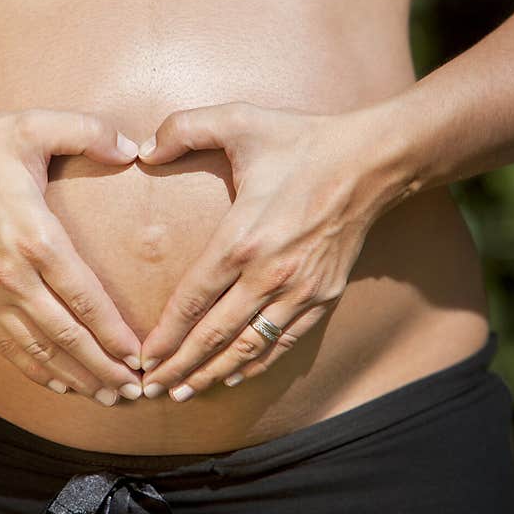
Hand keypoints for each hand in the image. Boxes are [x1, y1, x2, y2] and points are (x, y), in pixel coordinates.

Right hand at [0, 109, 143, 405]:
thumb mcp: (32, 125)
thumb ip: (87, 131)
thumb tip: (132, 149)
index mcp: (34, 236)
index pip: (84, 298)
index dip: (115, 333)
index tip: (141, 355)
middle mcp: (12, 276)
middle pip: (66, 336)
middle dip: (104, 368)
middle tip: (135, 391)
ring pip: (39, 351)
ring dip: (77, 378)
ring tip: (109, 397)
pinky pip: (8, 348)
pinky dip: (37, 372)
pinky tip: (63, 386)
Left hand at [137, 102, 398, 400]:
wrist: (372, 161)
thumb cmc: (301, 141)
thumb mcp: (240, 120)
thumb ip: (183, 128)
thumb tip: (141, 151)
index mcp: (241, 239)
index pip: (192, 300)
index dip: (165, 334)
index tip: (141, 357)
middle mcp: (269, 274)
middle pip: (214, 335)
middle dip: (179, 367)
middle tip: (150, 390)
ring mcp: (299, 290)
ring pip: (248, 347)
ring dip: (213, 374)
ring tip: (183, 393)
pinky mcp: (323, 296)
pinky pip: (283, 341)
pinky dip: (256, 364)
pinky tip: (234, 376)